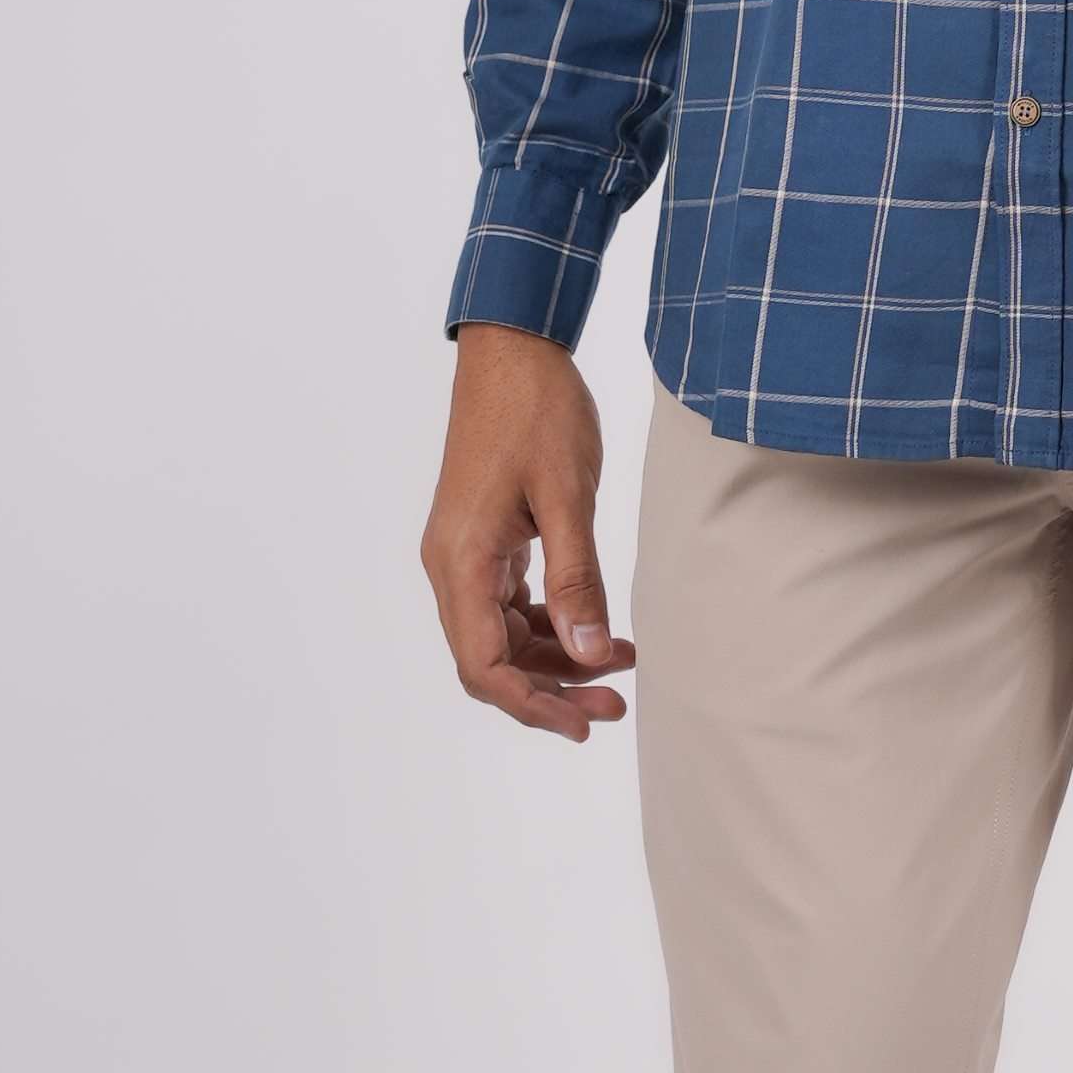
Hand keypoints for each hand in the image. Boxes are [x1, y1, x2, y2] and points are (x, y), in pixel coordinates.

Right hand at [423, 321, 634, 740]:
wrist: (514, 348)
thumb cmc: (539, 412)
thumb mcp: (568, 498)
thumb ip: (579, 580)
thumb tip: (591, 655)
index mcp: (462, 560)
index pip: (483, 664)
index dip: (531, 705)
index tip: (584, 724)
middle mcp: (451, 565)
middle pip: (490, 660)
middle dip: (550, 691)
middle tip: (614, 704)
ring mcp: (464, 553)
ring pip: (502, 636)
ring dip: (556, 659)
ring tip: (621, 662)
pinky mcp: (482, 540)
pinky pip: (509, 604)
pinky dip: (551, 623)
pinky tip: (598, 627)